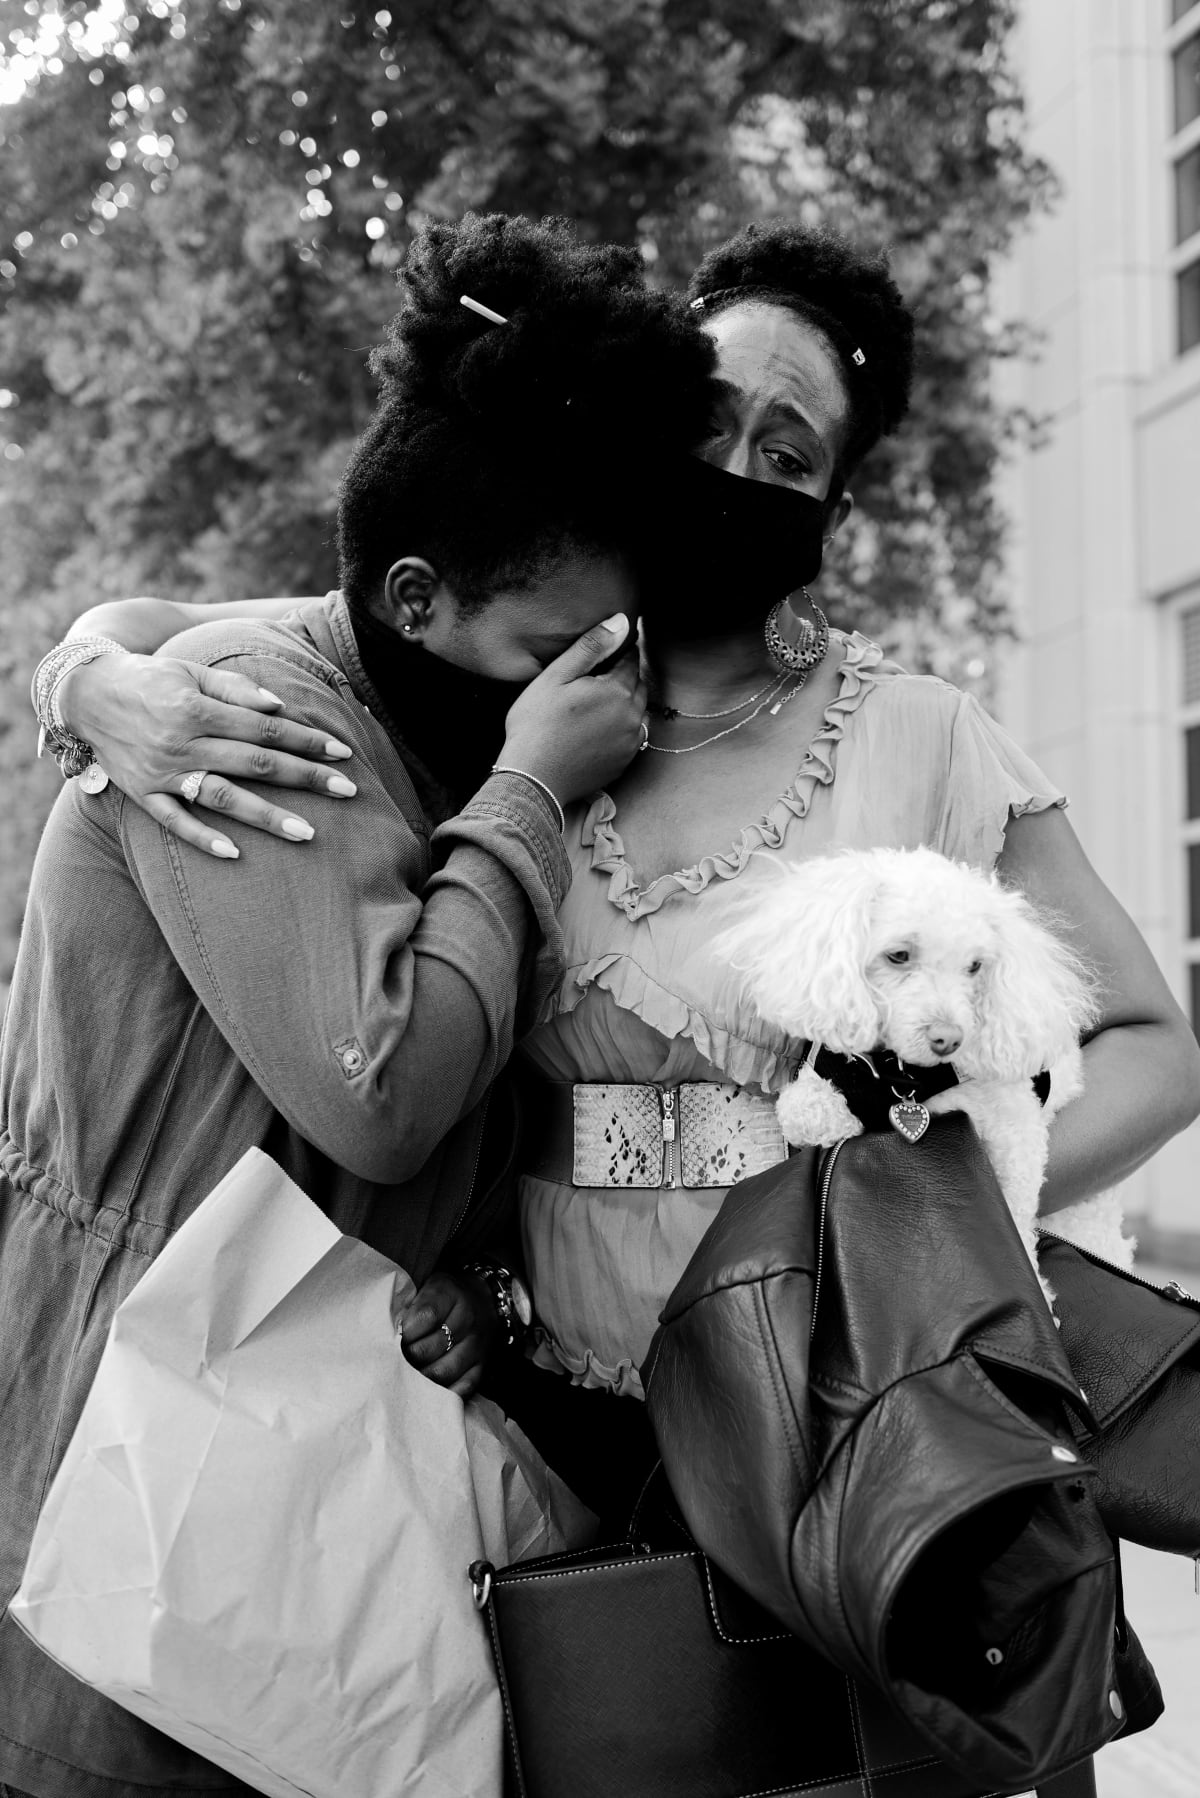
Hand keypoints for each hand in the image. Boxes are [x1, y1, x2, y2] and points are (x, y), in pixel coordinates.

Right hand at [58, 653, 359, 858]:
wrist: (86, 694)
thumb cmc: (151, 679)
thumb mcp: (191, 671)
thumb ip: (235, 689)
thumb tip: (279, 709)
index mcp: (197, 708)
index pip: (264, 727)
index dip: (306, 739)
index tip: (342, 752)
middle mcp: (182, 742)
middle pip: (254, 763)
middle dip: (304, 777)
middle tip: (348, 792)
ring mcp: (162, 772)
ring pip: (222, 797)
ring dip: (266, 816)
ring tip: (308, 833)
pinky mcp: (143, 794)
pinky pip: (174, 821)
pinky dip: (202, 838)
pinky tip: (234, 853)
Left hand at [398, 1270, 503, 1398]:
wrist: (482, 1299)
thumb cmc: (443, 1295)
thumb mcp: (425, 1285)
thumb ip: (407, 1301)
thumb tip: (388, 1329)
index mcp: (450, 1294)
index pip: (424, 1317)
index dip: (404, 1332)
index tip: (392, 1338)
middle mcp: (468, 1319)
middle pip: (430, 1349)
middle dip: (407, 1358)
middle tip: (393, 1361)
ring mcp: (477, 1345)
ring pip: (442, 1372)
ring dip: (420, 1378)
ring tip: (407, 1374)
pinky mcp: (482, 1366)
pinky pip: (462, 1388)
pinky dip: (442, 1392)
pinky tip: (427, 1389)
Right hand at [499, 613, 647, 807]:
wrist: (533, 778)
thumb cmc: (537, 724)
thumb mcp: (557, 676)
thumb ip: (591, 646)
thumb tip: (622, 621)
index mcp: (618, 690)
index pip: (630, 659)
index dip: (620, 649)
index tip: (610, 647)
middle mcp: (632, 716)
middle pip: (637, 685)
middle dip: (624, 675)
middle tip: (603, 672)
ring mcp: (630, 742)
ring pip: (638, 711)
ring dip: (626, 701)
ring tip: (600, 699)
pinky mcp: (624, 762)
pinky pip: (633, 736)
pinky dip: (623, 727)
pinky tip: (601, 727)